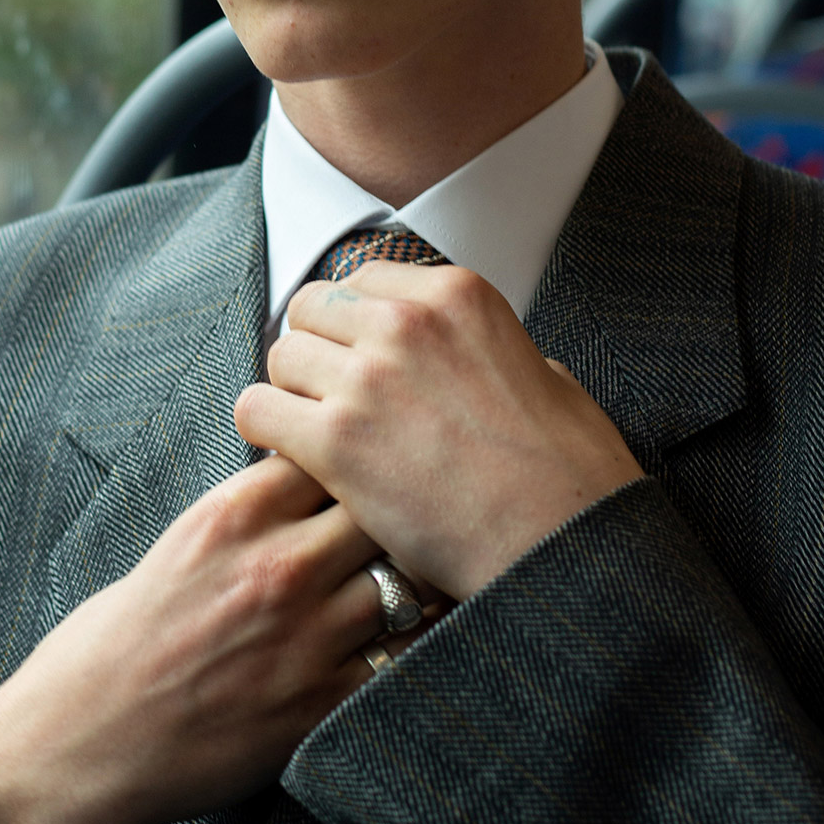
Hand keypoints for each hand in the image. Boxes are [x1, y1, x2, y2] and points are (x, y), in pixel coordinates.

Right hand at [0, 454, 423, 823]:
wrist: (86, 736)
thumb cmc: (129, 634)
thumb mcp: (185, 540)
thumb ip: (254, 506)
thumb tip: (319, 469)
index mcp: (233, 513)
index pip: (334, 449)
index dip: (360, 457)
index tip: (374, 469)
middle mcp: (274, 566)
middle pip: (383, 507)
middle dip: (403, 511)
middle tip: (421, 522)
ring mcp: (303, 636)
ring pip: (409, 581)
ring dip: (422, 580)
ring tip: (430, 580)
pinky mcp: (320, 702)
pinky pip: (405, 659)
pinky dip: (419, 646)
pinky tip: (420, 640)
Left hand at [233, 262, 642, 600]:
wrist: (560, 543)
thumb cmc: (567, 474)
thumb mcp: (549, 377)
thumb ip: (497, 354)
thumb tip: (487, 360)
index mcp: (457, 294)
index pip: (363, 279)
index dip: (355, 323)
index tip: (359, 357)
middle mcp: (408, 322)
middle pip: (313, 307)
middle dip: (317, 350)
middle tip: (330, 397)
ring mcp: (369, 378)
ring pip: (281, 355)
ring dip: (291, 393)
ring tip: (315, 433)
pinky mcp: (337, 441)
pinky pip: (257, 410)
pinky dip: (266, 432)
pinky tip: (295, 458)